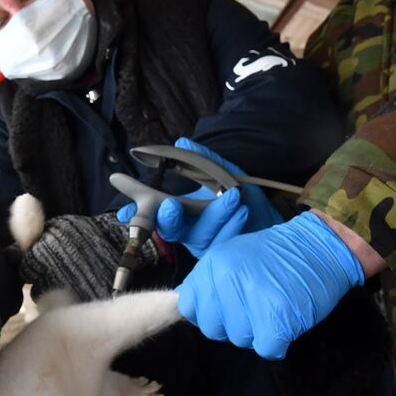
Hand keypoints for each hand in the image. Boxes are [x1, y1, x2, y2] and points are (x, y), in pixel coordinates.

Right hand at [117, 137, 283, 257]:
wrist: (270, 218)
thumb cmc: (241, 196)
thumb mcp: (223, 173)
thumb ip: (201, 159)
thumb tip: (182, 142)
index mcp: (180, 214)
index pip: (153, 216)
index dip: (137, 216)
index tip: (125, 213)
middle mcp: (188, 230)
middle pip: (170, 229)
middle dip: (168, 218)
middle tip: (170, 205)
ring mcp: (205, 243)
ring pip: (202, 233)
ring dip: (215, 214)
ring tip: (232, 197)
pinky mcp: (224, 253)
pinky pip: (224, 240)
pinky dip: (232, 223)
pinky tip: (240, 210)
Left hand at [177, 212, 364, 360]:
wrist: (320, 247)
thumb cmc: (276, 256)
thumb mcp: (233, 256)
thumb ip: (208, 282)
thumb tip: (186, 306)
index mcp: (214, 264)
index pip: (190, 307)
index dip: (209, 312)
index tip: (228, 305)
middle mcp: (228, 279)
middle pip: (213, 329)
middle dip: (233, 325)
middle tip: (255, 307)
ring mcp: (253, 298)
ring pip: (239, 339)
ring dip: (257, 332)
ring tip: (273, 308)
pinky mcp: (277, 318)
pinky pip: (266, 348)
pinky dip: (277, 343)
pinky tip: (285, 321)